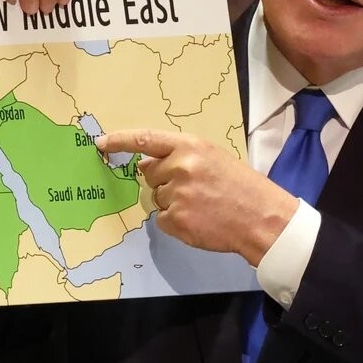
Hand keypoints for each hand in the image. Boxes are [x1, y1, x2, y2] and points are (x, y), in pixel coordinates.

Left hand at [96, 129, 298, 265]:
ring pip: (157, 198)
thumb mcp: (213, 158)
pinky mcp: (175, 219)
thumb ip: (180, 157)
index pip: (146, 139)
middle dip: (164, 181)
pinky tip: (199, 220)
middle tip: (194, 189)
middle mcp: (180, 167)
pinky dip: (176, 222)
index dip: (120, 141)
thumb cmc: (240, 187)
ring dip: (172, 203)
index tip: (101, 143)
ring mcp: (176, 195)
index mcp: (190, 146)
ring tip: (202, 205)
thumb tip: (145, 165)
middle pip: (149, 174)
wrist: (261, 217)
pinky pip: (161, 219)